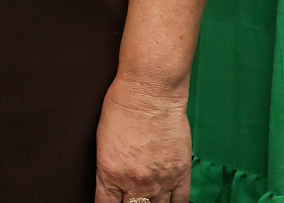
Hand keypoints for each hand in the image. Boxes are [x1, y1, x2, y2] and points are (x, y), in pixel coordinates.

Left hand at [93, 80, 190, 202]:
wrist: (149, 92)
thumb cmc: (121, 107)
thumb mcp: (102, 141)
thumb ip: (109, 168)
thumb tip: (112, 185)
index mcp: (110, 172)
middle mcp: (135, 181)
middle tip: (129, 200)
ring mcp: (161, 180)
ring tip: (147, 200)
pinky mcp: (181, 173)